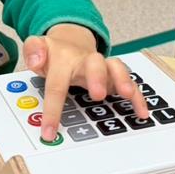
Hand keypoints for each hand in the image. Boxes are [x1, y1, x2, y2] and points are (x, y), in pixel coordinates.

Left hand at [23, 24, 149, 141]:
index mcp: (64, 59)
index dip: (52, 109)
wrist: (70, 42)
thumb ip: (33, 51)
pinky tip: (141, 111)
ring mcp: (102, 67)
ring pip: (116, 68)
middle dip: (97, 77)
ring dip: (122, 80)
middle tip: (97, 94)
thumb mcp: (37, 49)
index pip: (57, 84)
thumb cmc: (54, 54)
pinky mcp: (114, 75)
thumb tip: (35, 59)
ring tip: (126, 93)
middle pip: (94, 64)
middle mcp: (86, 61)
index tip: (49, 132)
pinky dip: (137, 95)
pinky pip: (129, 83)